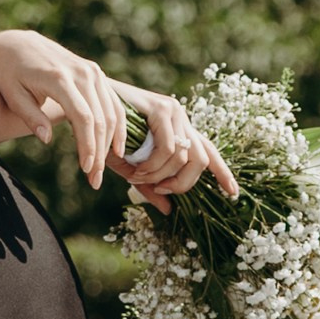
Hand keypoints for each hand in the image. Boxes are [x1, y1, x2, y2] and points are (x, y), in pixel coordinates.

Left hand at [0, 31, 123, 188]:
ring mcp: (92, 71)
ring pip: (111, 112)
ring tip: (102, 169)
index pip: (83, 118)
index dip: (88, 146)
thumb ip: (30, 117)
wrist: (17, 45)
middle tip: (94, 179)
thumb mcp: (13, 95)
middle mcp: (82, 73)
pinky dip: (118, 126)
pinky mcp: (96, 73)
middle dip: (100, 152)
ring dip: (111, 143)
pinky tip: (116, 148)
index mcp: (60, 79)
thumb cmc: (10, 74)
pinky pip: (113, 102)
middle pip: (100, 118)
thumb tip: (47, 139)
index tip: (86, 169)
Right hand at [109, 82, 238, 206]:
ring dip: (160, 175)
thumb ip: (152, 187)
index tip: (232, 192)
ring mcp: (173, 111)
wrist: (87, 113)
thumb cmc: (108, 141)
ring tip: (137, 177)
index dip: (223, 172)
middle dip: (184, 182)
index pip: (208, 151)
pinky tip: (136, 169)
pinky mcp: (161, 107)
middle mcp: (181, 119)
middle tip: (162, 190)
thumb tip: (169, 210)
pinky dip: (154, 165)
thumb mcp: (132, 169)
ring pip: (184, 156)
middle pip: (202, 159)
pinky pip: (169, 148)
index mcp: (178, 131)